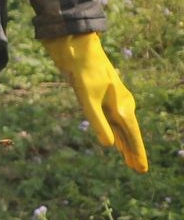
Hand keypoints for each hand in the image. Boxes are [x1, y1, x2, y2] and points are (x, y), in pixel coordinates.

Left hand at [43, 33, 146, 171]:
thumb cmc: (83, 72)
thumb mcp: (87, 98)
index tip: (142, 169)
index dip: (137, 153)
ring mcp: (114, 101)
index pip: (132, 136)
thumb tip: (108, 145)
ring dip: (126, 143)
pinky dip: (117, 132)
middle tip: (138, 170)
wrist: (78, 49)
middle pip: (130, 134)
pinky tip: (116, 139)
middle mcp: (122, 105)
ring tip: (129, 160)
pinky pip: (115, 120)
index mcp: (121, 107)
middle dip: (134, 151)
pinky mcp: (104, 97)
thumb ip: (97, 121)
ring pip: (123, 128)